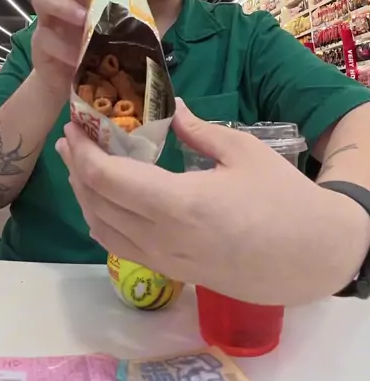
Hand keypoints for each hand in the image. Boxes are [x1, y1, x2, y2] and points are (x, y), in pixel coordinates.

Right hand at [30, 0, 116, 98]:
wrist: (82, 80)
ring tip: (84, 19)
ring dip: (63, 4)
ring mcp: (48, 17)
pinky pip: (46, 37)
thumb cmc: (101, 46)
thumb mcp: (116, 27)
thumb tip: (140, 4)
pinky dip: (64, 45)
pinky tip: (79, 55)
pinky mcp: (40, 42)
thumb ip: (123, 12)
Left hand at [57, 99, 329, 302]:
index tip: (74, 126)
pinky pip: (120, 246)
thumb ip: (198, 131)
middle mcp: (162, 238)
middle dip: (76, 168)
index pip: (108, 179)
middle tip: (71, 138)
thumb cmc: (281, 199)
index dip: (83, 152)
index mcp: (179, 204)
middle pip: (97, 203)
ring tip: (79, 164)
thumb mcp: (243, 152)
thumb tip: (169, 108)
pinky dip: (101, 220)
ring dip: (83, 195)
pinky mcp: (171, 272)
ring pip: (102, 229)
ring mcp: (164, 260)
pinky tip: (104, 200)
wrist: (309, 258)